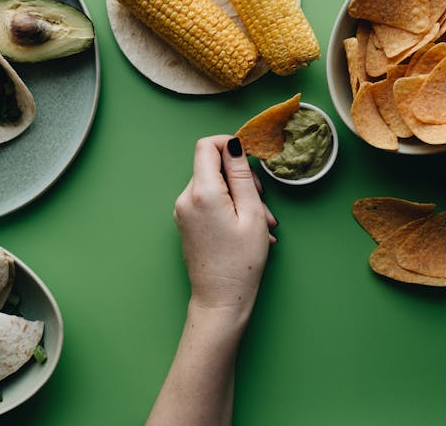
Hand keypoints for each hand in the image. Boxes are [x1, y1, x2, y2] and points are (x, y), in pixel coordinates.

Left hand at [173, 135, 276, 318]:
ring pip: (213, 186)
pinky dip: (229, 207)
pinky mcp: (186, 222)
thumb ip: (242, 175)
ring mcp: (183, 211)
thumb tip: (233, 144)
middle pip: (212, 167)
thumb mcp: (251, 213)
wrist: (220, 300)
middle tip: (263, 204)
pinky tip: (247, 229)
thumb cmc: (241, 261)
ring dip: (239, 196)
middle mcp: (185, 198)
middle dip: (241, 178)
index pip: (206, 145)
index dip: (229, 144)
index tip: (249, 160)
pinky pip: (208, 202)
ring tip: (260, 223)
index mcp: (201, 192)